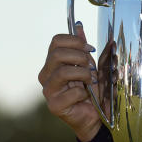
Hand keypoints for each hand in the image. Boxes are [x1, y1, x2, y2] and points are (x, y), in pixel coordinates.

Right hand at [38, 23, 102, 141]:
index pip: (56, 41)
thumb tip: (79, 26)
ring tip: (91, 81)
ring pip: (63, 72)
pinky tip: (87, 97)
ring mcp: (48, 91)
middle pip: (57, 54)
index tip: (90, 48)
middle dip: (80, 57)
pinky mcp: (54, 105)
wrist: (95, 115)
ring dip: (83, 74)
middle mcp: (46, 75)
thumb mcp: (89, 65)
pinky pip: (72, 92)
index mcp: (53, 63)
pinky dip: (85, 93)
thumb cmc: (91, 90)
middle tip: (91, 67)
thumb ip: (82, 48)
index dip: (75, 41)